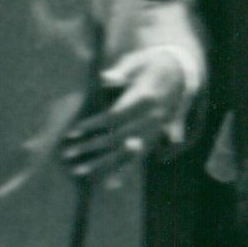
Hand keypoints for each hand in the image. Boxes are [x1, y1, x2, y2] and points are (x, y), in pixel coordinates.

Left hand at [61, 45, 194, 180]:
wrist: (180, 75)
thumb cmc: (151, 65)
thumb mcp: (139, 60)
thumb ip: (123, 69)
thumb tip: (105, 77)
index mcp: (146, 98)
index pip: (115, 115)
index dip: (94, 125)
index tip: (73, 131)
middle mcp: (151, 118)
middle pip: (117, 137)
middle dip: (91, 146)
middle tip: (67, 153)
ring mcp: (154, 130)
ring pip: (125, 151)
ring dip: (101, 162)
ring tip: (78, 170)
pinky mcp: (154, 138)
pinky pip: (138, 158)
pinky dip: (124, 172)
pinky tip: (110, 185)